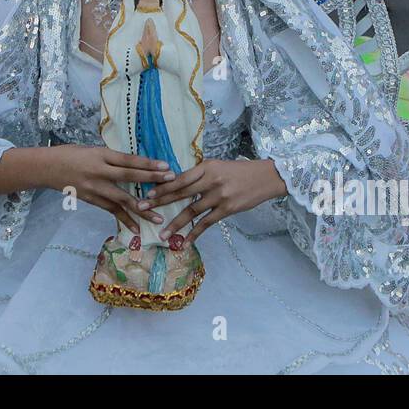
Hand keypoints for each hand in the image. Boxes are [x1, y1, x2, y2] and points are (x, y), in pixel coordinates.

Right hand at [46, 145, 173, 234]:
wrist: (48, 168)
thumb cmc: (72, 154)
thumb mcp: (93, 149)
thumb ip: (112, 158)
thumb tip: (135, 164)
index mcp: (101, 155)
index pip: (129, 160)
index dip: (147, 163)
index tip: (166, 166)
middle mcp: (99, 171)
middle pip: (129, 176)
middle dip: (151, 179)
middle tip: (171, 182)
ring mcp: (95, 188)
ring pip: (122, 199)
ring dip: (141, 209)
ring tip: (158, 217)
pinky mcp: (91, 200)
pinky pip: (111, 210)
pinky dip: (124, 219)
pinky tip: (137, 228)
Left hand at [140, 159, 286, 242]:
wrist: (266, 177)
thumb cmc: (239, 171)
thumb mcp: (218, 166)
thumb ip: (200, 175)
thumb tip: (177, 184)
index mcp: (206, 167)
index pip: (180, 178)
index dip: (163, 187)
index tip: (147, 194)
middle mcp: (211, 180)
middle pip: (180, 193)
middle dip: (159, 202)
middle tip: (142, 210)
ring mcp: (219, 196)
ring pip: (191, 211)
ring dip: (175, 224)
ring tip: (161, 234)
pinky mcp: (227, 209)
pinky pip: (206, 224)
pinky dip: (194, 234)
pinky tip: (184, 242)